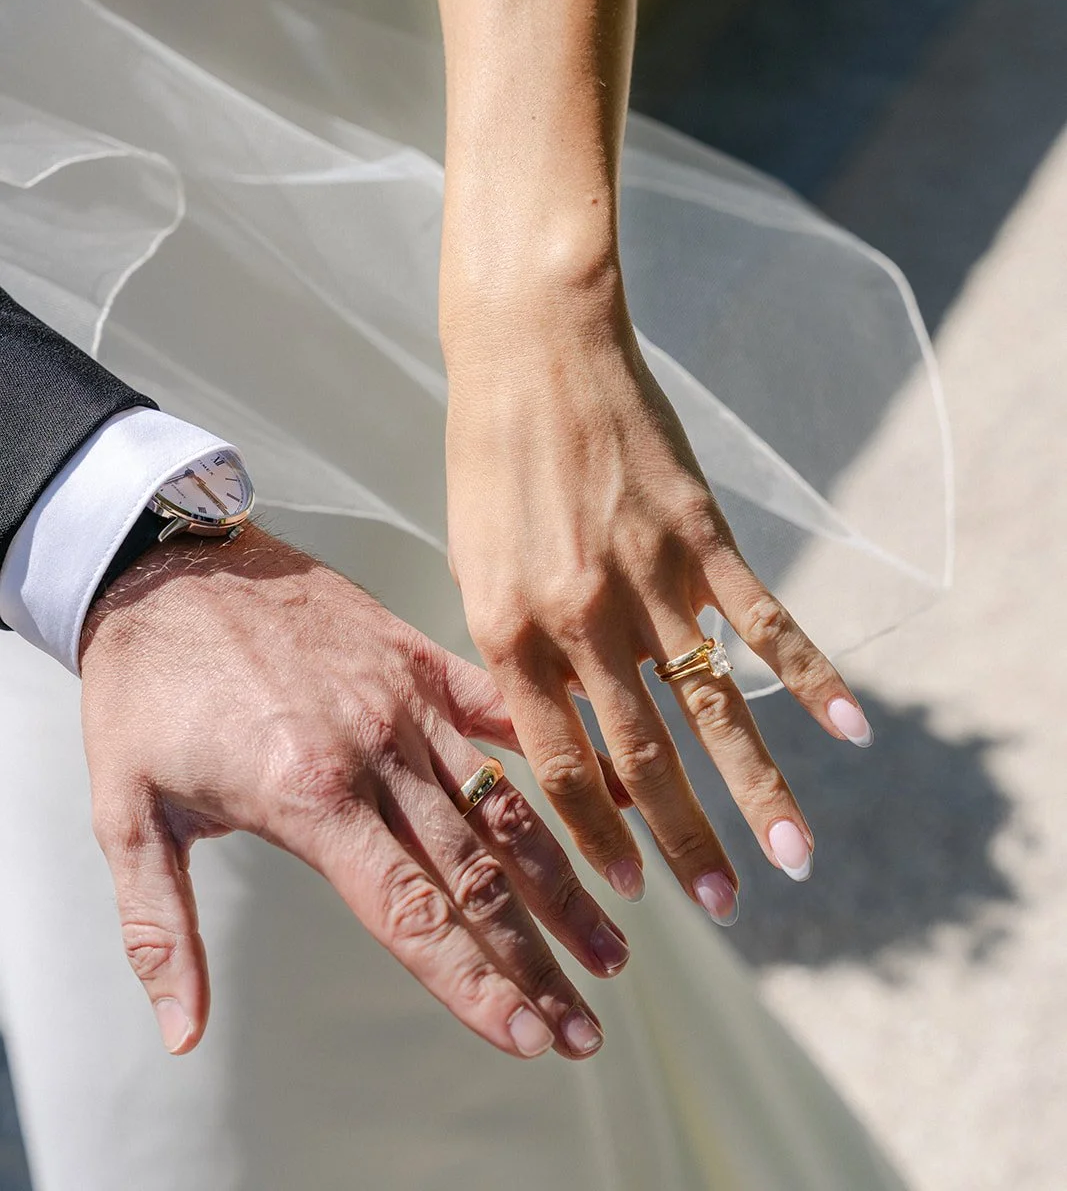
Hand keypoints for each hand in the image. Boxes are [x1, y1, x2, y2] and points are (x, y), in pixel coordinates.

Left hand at [79, 525, 629, 1060]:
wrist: (165, 563)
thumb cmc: (144, 687)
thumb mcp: (125, 814)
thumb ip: (161, 930)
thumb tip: (183, 1032)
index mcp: (308, 794)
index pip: (410, 912)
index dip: (472, 982)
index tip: (526, 1037)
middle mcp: (373, 752)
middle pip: (474, 875)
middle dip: (536, 961)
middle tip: (587, 1027)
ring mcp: (405, 700)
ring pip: (504, 804)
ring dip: (563, 881)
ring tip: (614, 945)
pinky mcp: (417, 656)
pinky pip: (504, 708)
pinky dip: (564, 749)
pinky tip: (619, 790)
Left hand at [443, 267, 872, 916]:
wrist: (533, 348)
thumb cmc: (491, 458)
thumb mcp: (476, 562)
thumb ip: (515, 647)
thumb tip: (562, 725)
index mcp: (508, 627)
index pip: (560, 762)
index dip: (598, 833)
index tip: (632, 887)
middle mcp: (579, 616)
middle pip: (643, 755)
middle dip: (685, 841)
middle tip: (725, 906)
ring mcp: (648, 575)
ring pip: (713, 705)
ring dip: (758, 789)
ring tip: (795, 858)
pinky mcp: (701, 534)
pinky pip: (764, 619)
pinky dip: (811, 675)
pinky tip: (849, 729)